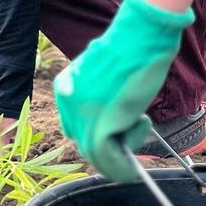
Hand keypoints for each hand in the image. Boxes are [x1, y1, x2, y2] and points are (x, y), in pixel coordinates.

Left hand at [52, 0, 193, 181]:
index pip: (74, 126)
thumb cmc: (130, 46)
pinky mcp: (101, 125)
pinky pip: (107, 159)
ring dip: (117, 164)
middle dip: (109, 152)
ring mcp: (83, 115)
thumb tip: (114, 121)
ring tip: (136, 156)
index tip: (120, 136)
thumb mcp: (105, 70)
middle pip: (84, 143)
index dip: (98, 137)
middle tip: (131, 152)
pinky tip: (135, 167)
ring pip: (95, 155)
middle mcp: (68, 103)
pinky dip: (121, 170)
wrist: (140, 35)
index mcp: (65, 88)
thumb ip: (100, 92)